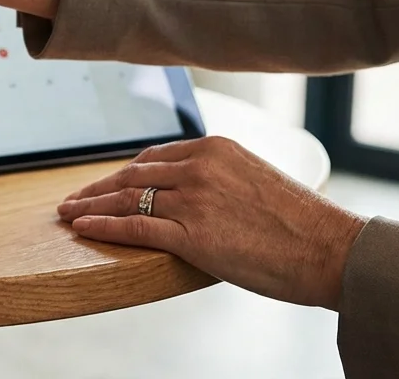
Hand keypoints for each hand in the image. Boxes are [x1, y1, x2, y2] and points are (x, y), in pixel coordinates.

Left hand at [56, 136, 365, 309]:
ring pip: (126, 199)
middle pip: (132, 174)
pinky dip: (103, 227)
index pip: (154, 157)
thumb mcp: (256, 180)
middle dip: (97, 188)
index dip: (123, 173)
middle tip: (71, 198)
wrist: (330, 249)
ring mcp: (194, 199)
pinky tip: (83, 228)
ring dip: (91, 207)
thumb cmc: (301, 224)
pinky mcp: (192, 234)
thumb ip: (220, 178)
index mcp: (216, 148)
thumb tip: (193, 193)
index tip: (104, 183)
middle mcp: (200, 167)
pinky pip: (134, 228)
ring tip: (67, 214)